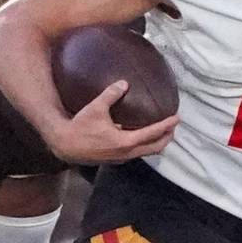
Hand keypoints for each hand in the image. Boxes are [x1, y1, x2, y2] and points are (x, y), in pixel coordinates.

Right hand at [43, 81, 178, 164]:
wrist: (65, 145)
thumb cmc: (80, 127)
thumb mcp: (96, 107)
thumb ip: (111, 94)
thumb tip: (124, 83)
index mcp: (125, 141)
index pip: (153, 133)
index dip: (166, 125)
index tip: (177, 118)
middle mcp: (126, 153)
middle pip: (155, 148)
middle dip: (166, 137)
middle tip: (173, 127)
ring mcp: (120, 158)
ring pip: (145, 152)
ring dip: (156, 143)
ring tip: (161, 133)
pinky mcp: (114, 159)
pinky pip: (135, 153)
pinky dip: (144, 146)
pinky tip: (140, 137)